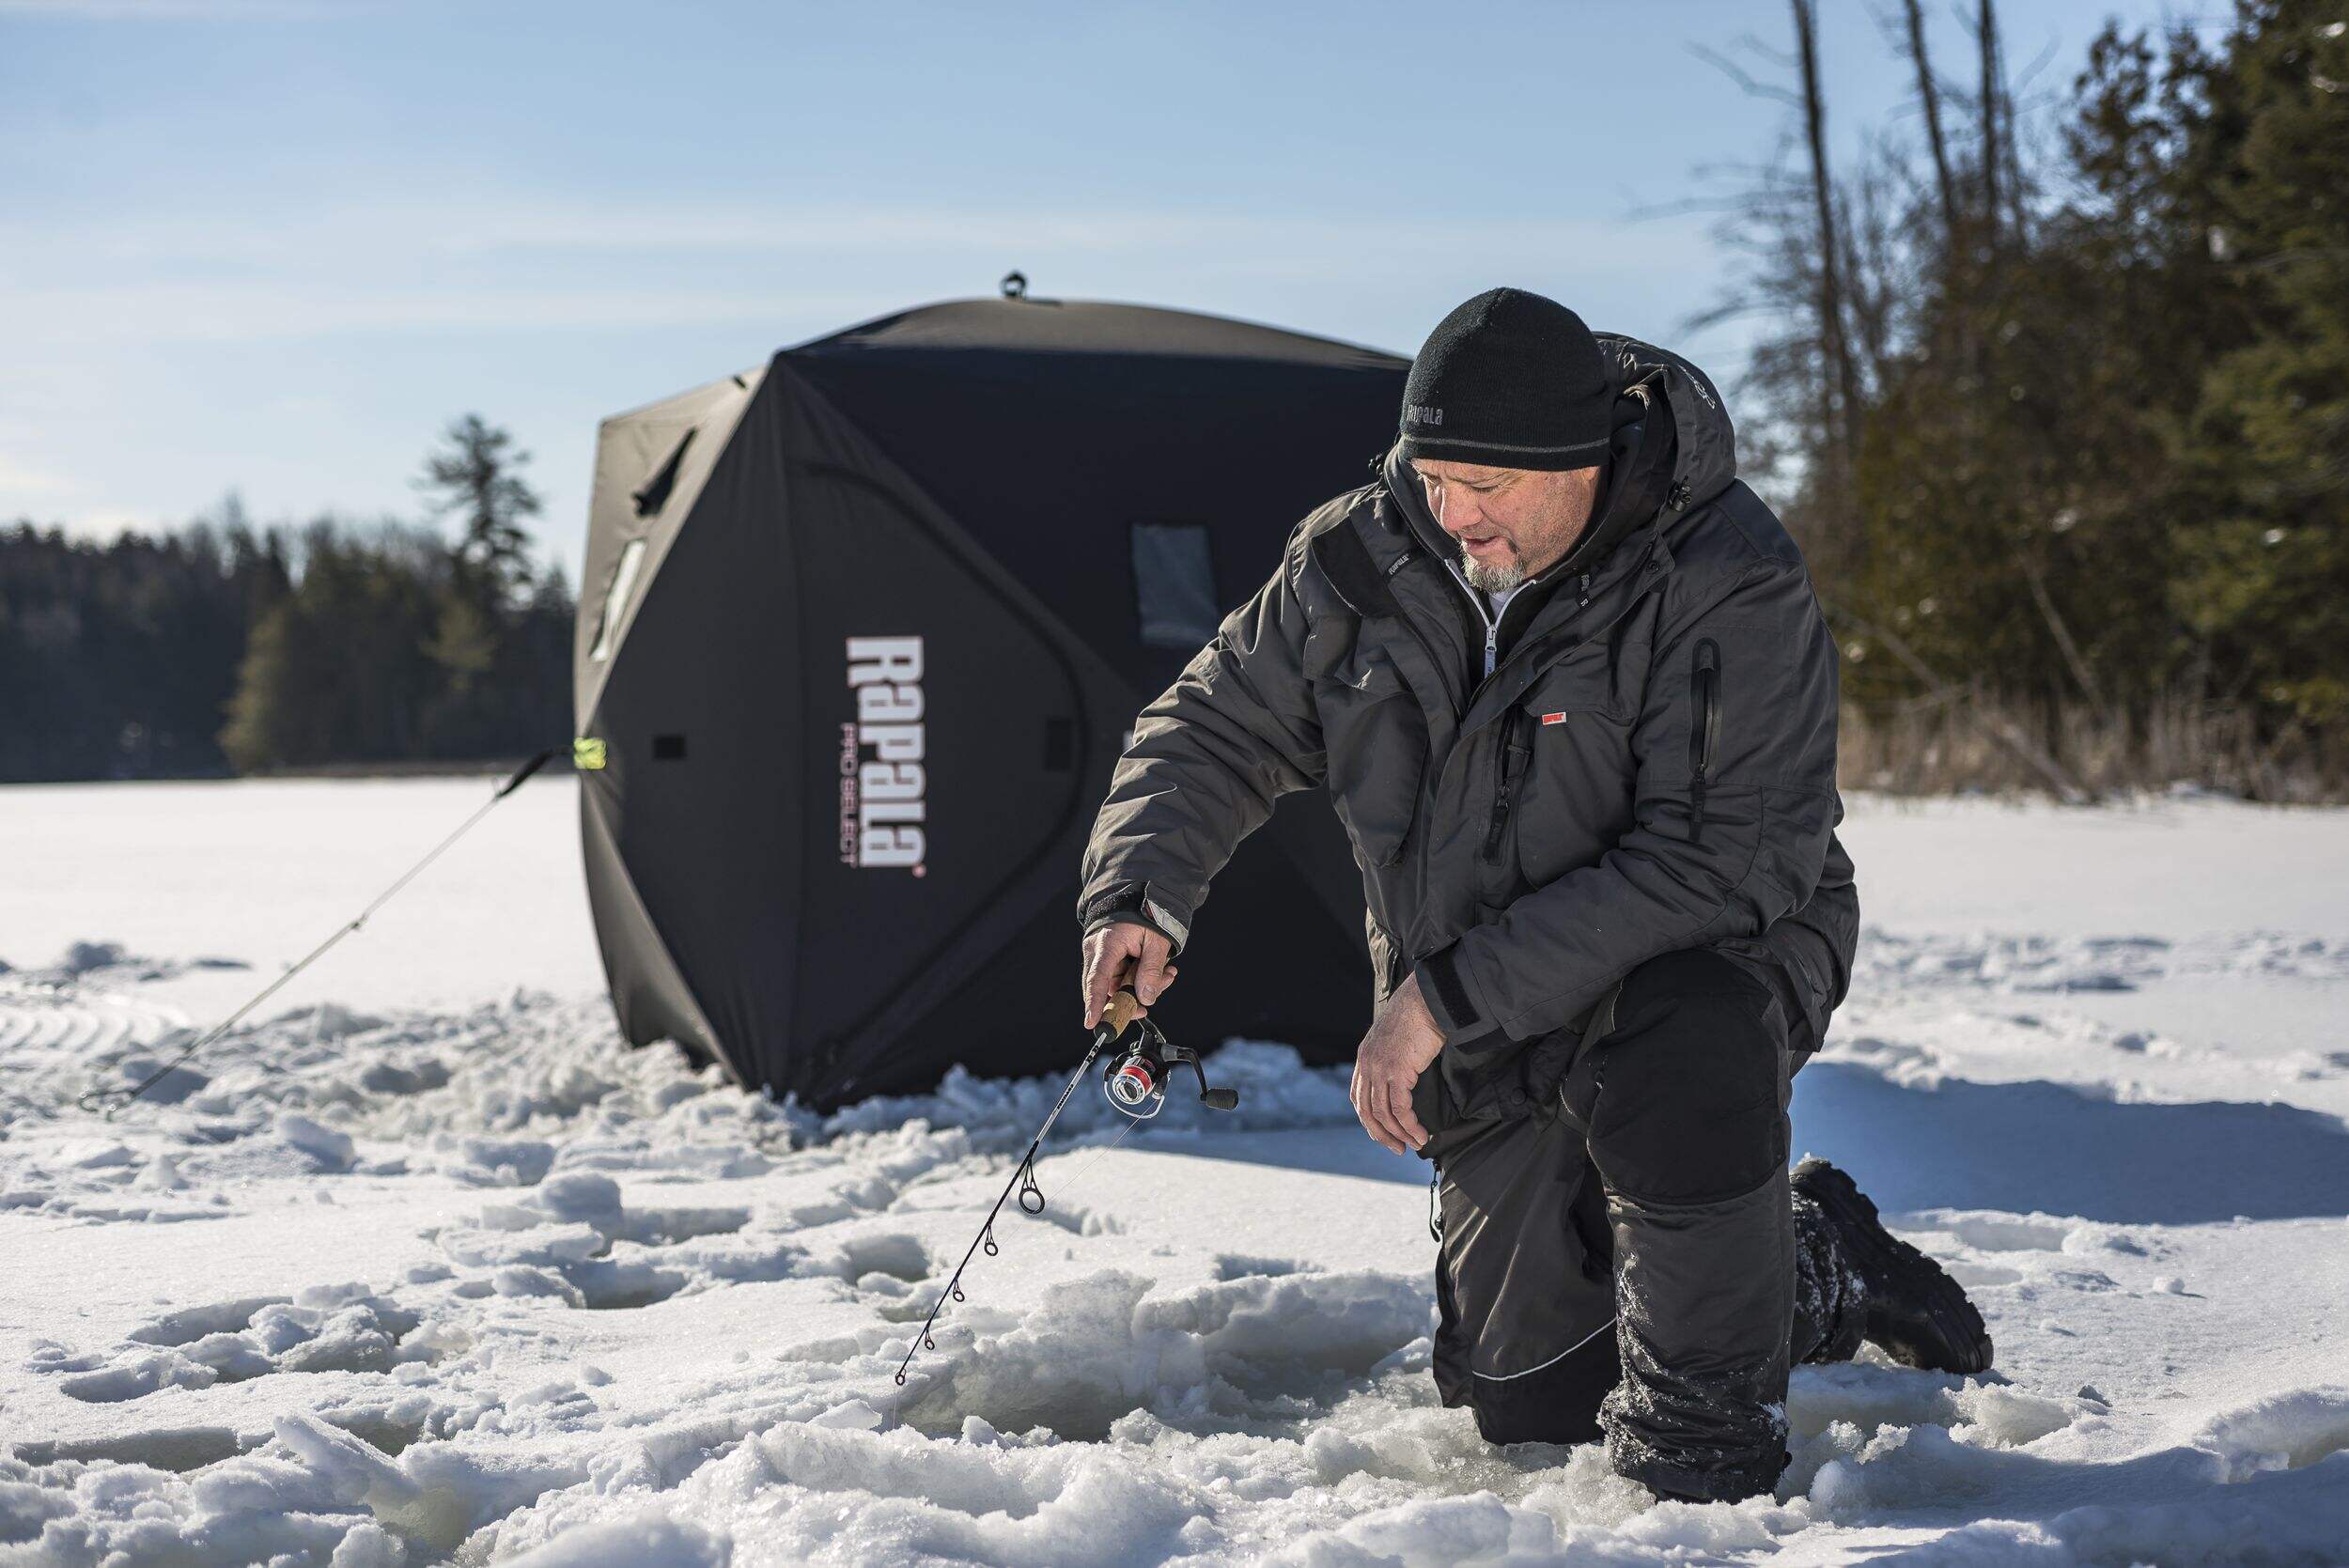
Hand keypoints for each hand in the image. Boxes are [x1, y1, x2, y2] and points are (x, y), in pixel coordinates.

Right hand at [1080, 920, 1177, 1029]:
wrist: (1141, 896)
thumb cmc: (1146, 913)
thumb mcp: (1156, 941)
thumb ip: (1152, 970)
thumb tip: (1146, 998)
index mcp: (1107, 943)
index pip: (1097, 979)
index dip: (1094, 1003)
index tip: (1093, 1022)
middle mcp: (1098, 951)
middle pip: (1108, 988)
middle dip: (1132, 998)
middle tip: (1150, 1000)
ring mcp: (1103, 955)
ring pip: (1118, 985)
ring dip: (1142, 986)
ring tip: (1166, 976)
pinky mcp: (1110, 958)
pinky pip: (1122, 977)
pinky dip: (1140, 979)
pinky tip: (1160, 973)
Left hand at [1350, 973, 1444, 1153]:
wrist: (1425, 1000)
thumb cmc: (1418, 1017)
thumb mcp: (1397, 1040)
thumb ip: (1394, 1058)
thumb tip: (1406, 1076)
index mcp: (1365, 1057)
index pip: (1358, 1097)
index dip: (1368, 1120)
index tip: (1383, 1133)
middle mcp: (1367, 1064)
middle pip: (1366, 1111)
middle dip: (1382, 1134)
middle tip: (1397, 1148)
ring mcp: (1380, 1069)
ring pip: (1384, 1114)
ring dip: (1400, 1134)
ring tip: (1415, 1144)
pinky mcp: (1396, 1072)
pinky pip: (1400, 1109)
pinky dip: (1410, 1126)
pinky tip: (1421, 1134)